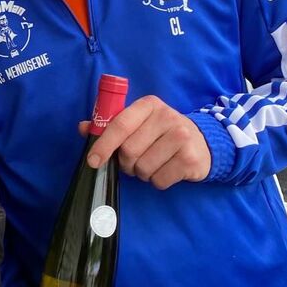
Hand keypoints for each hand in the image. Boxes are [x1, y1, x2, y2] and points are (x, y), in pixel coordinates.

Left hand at [81, 95, 210, 188]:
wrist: (202, 143)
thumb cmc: (162, 133)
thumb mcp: (139, 123)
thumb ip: (110, 125)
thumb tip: (83, 128)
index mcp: (149, 105)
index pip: (120, 125)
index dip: (103, 145)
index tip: (93, 161)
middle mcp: (167, 117)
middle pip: (129, 150)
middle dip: (126, 163)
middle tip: (134, 161)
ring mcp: (182, 137)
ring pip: (143, 168)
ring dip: (142, 173)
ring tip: (153, 163)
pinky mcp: (190, 159)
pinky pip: (159, 180)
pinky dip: (157, 181)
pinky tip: (166, 170)